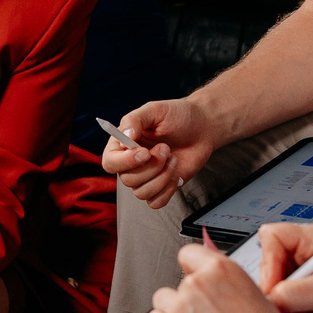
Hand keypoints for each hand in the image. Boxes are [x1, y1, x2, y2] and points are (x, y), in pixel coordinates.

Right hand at [102, 98, 222, 208]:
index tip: (145, 152)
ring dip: (162, 176)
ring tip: (173, 158)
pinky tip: (176, 173)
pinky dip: (168, 190)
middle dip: (152, 166)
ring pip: (142, 193)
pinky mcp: (160, 188)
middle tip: (166, 148)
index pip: (110, 163)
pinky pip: (156, 202)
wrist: (202, 127)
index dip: (125, 162)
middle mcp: (130, 164)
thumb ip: (135, 120)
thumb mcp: (154, 111)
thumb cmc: (177, 116)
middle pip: (128, 180)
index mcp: (122, 145)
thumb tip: (124, 136)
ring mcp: (145, 178)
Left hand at [147, 241, 311, 312]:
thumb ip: (226, 283)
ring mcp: (180, 307)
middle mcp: (197, 283)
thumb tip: (212, 281)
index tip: (195, 281)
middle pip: (177, 283)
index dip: (192, 270)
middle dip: (187, 299)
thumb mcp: (255, 295)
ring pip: (162, 301)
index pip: (188, 254)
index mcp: (221, 268)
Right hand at [254, 222, 312, 312]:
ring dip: (289, 312)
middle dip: (280, 296)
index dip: (269, 265)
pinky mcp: (310, 296)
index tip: (275, 289)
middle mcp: (310, 254)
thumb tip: (265, 299)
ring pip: (277, 291)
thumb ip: (289, 294)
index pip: (272, 239)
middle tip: (290, 311)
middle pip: (271, 268)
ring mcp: (309, 276)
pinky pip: (287, 306)